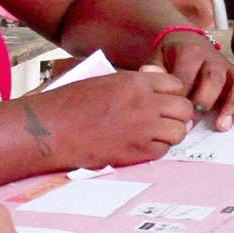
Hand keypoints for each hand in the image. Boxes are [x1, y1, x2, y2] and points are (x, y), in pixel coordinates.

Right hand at [33, 70, 197, 168]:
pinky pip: (163, 151)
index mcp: (135, 81)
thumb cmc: (69, 103)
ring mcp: (143, 129)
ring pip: (179, 131)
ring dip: (171, 132)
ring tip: (158, 134)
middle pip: (184, 108)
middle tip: (167, 119)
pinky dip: (158, 149)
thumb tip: (154, 83)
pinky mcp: (136, 152)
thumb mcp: (104, 80)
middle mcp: (144, 103)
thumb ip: (131, 82)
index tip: (164, 100)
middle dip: (178, 113)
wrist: (50, 129)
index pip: (175, 84)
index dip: (172, 93)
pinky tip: (144, 145)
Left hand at [156, 31, 233, 130]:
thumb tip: (147, 72)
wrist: (188, 42)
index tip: (177, 119)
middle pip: (214, 78)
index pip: (188, 76)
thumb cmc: (171, 58)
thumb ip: (154, 68)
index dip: (183, 98)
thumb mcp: (158, 58)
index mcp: (189, 53)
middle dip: (206, 102)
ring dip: (233, 104)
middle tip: (195, 124)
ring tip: (224, 126)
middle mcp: (212, 58)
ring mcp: (227, 67)